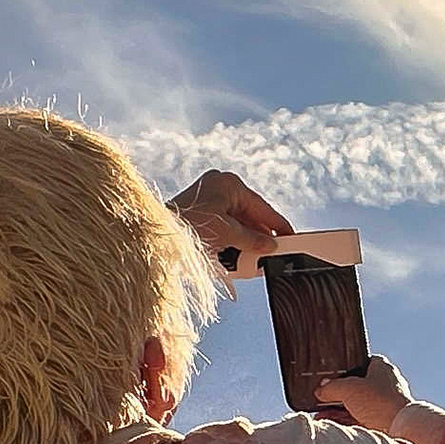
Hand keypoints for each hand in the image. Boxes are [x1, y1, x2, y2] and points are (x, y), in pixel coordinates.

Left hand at [168, 169, 291, 272]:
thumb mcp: (227, 234)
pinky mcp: (196, 214)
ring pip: (235, 224)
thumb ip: (252, 240)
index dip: (277, 224)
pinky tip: (235, 257)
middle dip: (259, 237)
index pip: (261, 206)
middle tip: (272, 253)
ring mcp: (206, 199)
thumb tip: (270, 246)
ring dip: (244, 243)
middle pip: (248, 215)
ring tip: (254, 259)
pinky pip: (222, 228)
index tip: (291, 237)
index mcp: (228, 184)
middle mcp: (217, 187)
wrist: (153, 238)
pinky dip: (230, 242)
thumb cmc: (187, 227)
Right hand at [310, 355, 411, 434]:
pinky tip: (328, 421)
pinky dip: (344, 419)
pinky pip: (358, 418)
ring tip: (318, 412)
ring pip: (356, 403)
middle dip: (337, 392)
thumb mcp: (348, 389)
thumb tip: (321, 389)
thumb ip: (332, 387)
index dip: (345, 367)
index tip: (329, 374)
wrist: (400, 429)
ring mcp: (384, 404)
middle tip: (320, 396)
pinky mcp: (382, 422)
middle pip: (356, 385)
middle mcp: (385, 384)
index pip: (361, 362)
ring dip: (337, 408)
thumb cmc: (380, 402)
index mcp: (382, 368)